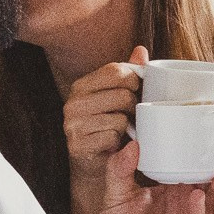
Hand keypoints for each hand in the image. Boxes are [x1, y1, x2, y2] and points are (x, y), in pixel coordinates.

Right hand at [63, 45, 146, 182]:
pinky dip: (118, 142)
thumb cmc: (107, 126)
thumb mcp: (116, 97)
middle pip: (123, 95)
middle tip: (130, 116)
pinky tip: (112, 144)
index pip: (115, 71)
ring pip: (120, 117)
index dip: (134, 80)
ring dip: (126, 126)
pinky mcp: (78, 145)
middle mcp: (73, 103)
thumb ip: (128, 73)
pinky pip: (113, 137)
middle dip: (133, 106)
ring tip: (120, 130)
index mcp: (81, 86)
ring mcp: (73, 125)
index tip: (136, 91)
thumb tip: (141, 50)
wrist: (93, 164)